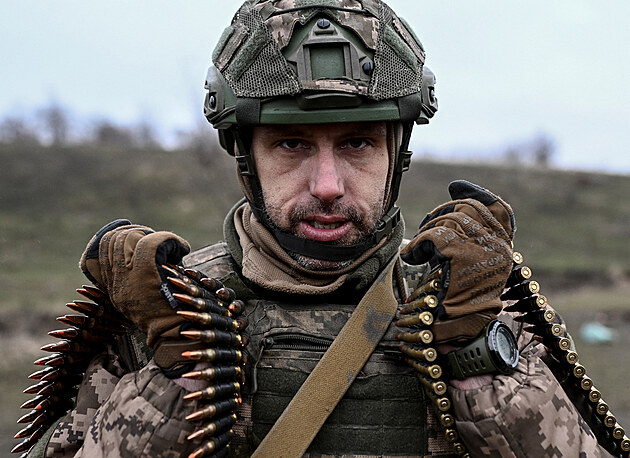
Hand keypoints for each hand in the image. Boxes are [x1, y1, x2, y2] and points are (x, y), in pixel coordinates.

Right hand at [79, 219, 190, 347]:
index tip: (136, 237)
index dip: (117, 238)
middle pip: (113, 240)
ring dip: (151, 235)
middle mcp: (117, 281)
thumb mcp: (145, 302)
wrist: (176, 335)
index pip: (101, 251)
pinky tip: (182, 248)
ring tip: (169, 244)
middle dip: (134, 232)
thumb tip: (155, 259)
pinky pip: (153, 241)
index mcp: (114, 288)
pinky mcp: (146, 271)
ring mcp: (129, 276)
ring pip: (129, 237)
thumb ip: (140, 282)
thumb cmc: (169, 319)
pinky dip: (170, 239)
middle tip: (154, 238)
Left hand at [401, 181, 514, 339]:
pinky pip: (434, 235)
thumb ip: (469, 252)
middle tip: (426, 227)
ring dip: (428, 230)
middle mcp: (499, 247)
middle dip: (442, 212)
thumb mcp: (474, 277)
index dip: (478, 194)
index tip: (458, 186)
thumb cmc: (467, 312)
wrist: (471, 338)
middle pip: (468, 209)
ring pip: (450, 219)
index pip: (498, 210)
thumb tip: (447, 227)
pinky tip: (411, 257)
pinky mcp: (461, 255)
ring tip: (419, 250)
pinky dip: (419, 245)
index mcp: (504, 251)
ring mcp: (482, 249)